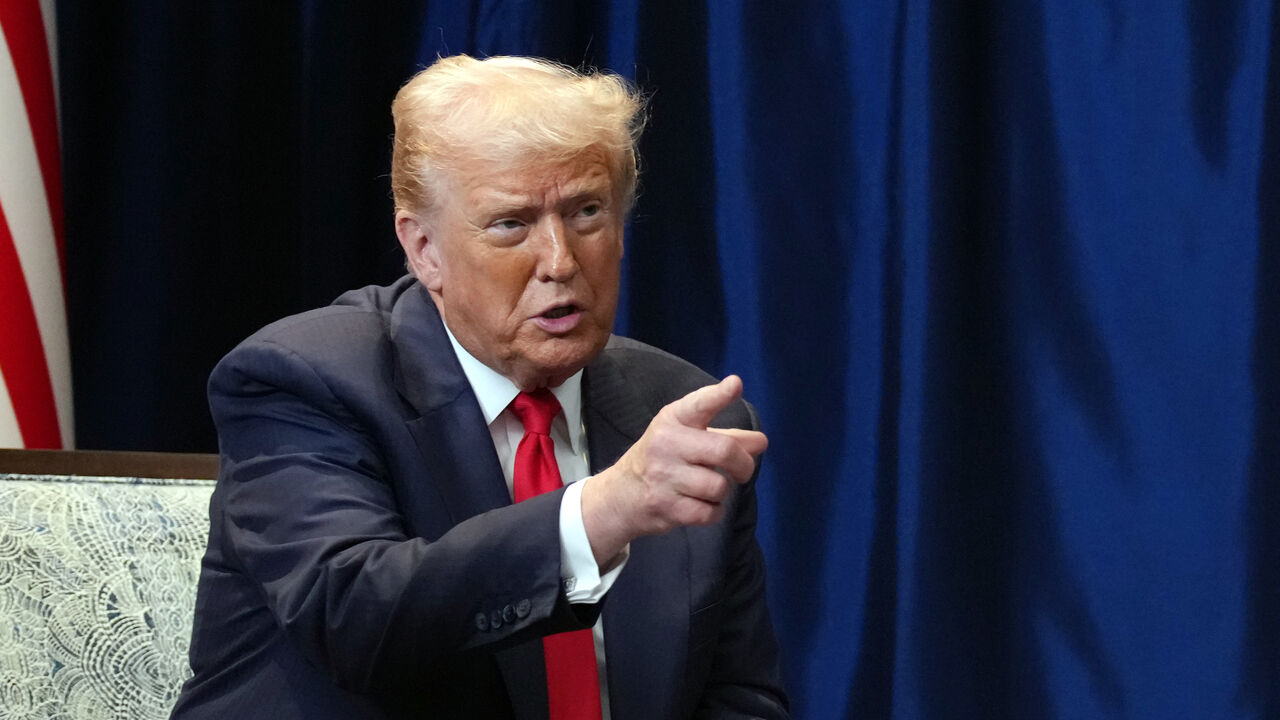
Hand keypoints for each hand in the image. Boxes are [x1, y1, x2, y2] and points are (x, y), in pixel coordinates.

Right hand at [580, 375, 767, 565]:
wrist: (621, 494)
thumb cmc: (664, 458)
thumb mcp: (688, 437)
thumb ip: (727, 436)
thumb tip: (761, 442)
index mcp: (673, 420)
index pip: (699, 404)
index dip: (719, 395)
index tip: (735, 385)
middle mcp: (666, 444)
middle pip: (724, 451)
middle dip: (743, 465)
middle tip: (742, 471)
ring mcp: (664, 476)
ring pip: (719, 486)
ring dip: (722, 491)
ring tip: (707, 488)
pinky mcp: (666, 506)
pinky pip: (710, 512)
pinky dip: (713, 512)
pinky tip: (700, 505)